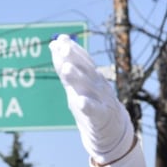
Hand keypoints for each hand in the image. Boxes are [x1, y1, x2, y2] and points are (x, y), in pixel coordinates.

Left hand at [50, 34, 133, 165]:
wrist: (111, 127)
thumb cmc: (91, 101)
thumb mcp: (76, 83)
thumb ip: (65, 65)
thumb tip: (54, 43)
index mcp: (89, 76)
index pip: (80, 60)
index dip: (71, 50)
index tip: (59, 39)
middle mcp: (95, 84)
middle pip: (84, 69)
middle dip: (74, 57)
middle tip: (63, 48)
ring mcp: (99, 98)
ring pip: (88, 86)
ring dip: (77, 77)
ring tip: (67, 68)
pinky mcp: (100, 115)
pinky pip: (94, 110)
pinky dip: (88, 106)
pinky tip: (81, 102)